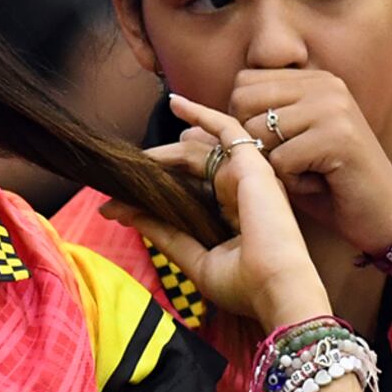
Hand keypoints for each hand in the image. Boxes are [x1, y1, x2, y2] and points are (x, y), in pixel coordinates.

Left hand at [104, 92, 329, 326]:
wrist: (276, 288)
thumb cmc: (244, 284)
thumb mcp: (193, 259)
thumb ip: (162, 234)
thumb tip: (122, 211)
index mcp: (231, 216)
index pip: (188, 192)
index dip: (156, 192)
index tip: (116, 202)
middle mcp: (240, 192)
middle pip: (191, 168)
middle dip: (156, 169)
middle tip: (124, 176)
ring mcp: (247, 175)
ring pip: (201, 149)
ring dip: (166, 152)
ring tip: (138, 159)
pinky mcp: (252, 163)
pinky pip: (226, 127)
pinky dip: (203, 113)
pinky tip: (175, 103)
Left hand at [227, 68, 391, 262]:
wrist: (385, 215)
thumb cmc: (330, 186)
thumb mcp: (283, 154)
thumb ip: (242, 137)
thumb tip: (185, 134)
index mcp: (312, 80)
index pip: (243, 83)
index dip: (242, 121)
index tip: (270, 147)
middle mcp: (324, 84)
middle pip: (243, 101)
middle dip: (252, 142)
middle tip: (287, 163)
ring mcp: (333, 106)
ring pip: (259, 132)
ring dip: (274, 165)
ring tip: (307, 172)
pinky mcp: (338, 135)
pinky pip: (280, 160)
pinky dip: (292, 182)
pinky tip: (320, 184)